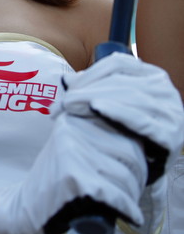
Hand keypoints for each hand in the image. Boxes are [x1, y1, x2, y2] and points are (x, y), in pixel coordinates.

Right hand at [0, 101, 147, 233]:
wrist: (22, 208)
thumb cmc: (52, 183)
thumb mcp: (69, 148)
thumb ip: (91, 135)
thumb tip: (133, 136)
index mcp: (75, 119)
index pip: (123, 132)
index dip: (138, 156)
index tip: (137, 173)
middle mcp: (73, 129)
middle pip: (128, 153)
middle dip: (139, 177)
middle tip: (134, 193)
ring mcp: (73, 152)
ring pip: (124, 175)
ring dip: (132, 195)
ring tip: (128, 206)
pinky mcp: (74, 177)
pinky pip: (114, 194)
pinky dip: (127, 208)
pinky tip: (130, 215)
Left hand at [57, 52, 183, 183]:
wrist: (150, 169)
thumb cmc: (129, 133)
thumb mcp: (114, 106)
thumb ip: (94, 90)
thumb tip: (67, 80)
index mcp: (153, 76)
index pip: (118, 64)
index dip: (90, 73)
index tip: (68, 87)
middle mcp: (165, 90)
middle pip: (120, 81)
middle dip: (88, 89)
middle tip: (63, 102)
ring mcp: (171, 112)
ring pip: (129, 97)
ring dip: (95, 98)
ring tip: (71, 106)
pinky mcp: (170, 135)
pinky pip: (141, 120)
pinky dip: (117, 112)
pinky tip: (96, 107)